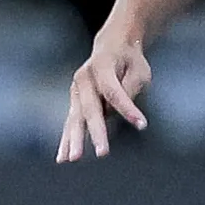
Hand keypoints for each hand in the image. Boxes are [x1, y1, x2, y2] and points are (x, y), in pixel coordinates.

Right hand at [57, 34, 149, 159]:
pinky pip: (71, 123)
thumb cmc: (129, 58)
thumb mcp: (139, 68)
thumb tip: (119, 110)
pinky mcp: (75, 101)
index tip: (142, 124)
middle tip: (102, 153)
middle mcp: (84, 77)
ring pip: (76, 118)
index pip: (114, 91)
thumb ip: (130, 87)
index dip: (127, 108)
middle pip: (91, 108)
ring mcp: (76, 90)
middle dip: (96, 131)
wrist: (111, 45)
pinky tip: (63, 157)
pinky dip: (67, 140)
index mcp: (102, 64)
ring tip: (73, 159)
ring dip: (74, 140)